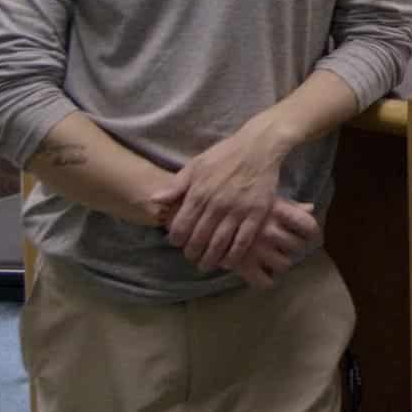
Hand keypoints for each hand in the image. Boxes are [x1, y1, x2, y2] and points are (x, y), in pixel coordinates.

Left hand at [157, 123, 296, 271]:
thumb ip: (176, 185)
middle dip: (192, 252)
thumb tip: (154, 200)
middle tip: (192, 257)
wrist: (258, 147)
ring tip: (206, 264)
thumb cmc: (225, 154)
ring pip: (219, 243)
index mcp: (198, 193)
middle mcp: (216, 205)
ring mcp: (237, 210)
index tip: (177, 243)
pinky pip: (243, 240)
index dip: (176, 239)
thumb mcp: (196, 165)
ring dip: (210, 258)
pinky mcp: (256, 213)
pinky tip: (228, 261)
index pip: (181, 226)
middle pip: (199, 238)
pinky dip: (234, 255)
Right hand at [223, 204, 320, 288]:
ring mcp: (257, 249)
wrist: (199, 216)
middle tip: (283, 246)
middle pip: (299, 247)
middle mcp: (270, 230)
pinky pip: (266, 282)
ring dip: (279, 263)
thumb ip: (288, 206)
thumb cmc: (235, 204)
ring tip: (270, 258)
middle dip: (293, 247)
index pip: (310, 226)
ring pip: (284, 265)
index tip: (308, 237)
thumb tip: (311, 209)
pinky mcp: (243, 265)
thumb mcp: (262, 198)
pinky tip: (261, 273)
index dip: (312, 234)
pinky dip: (266, 281)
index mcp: (277, 211)